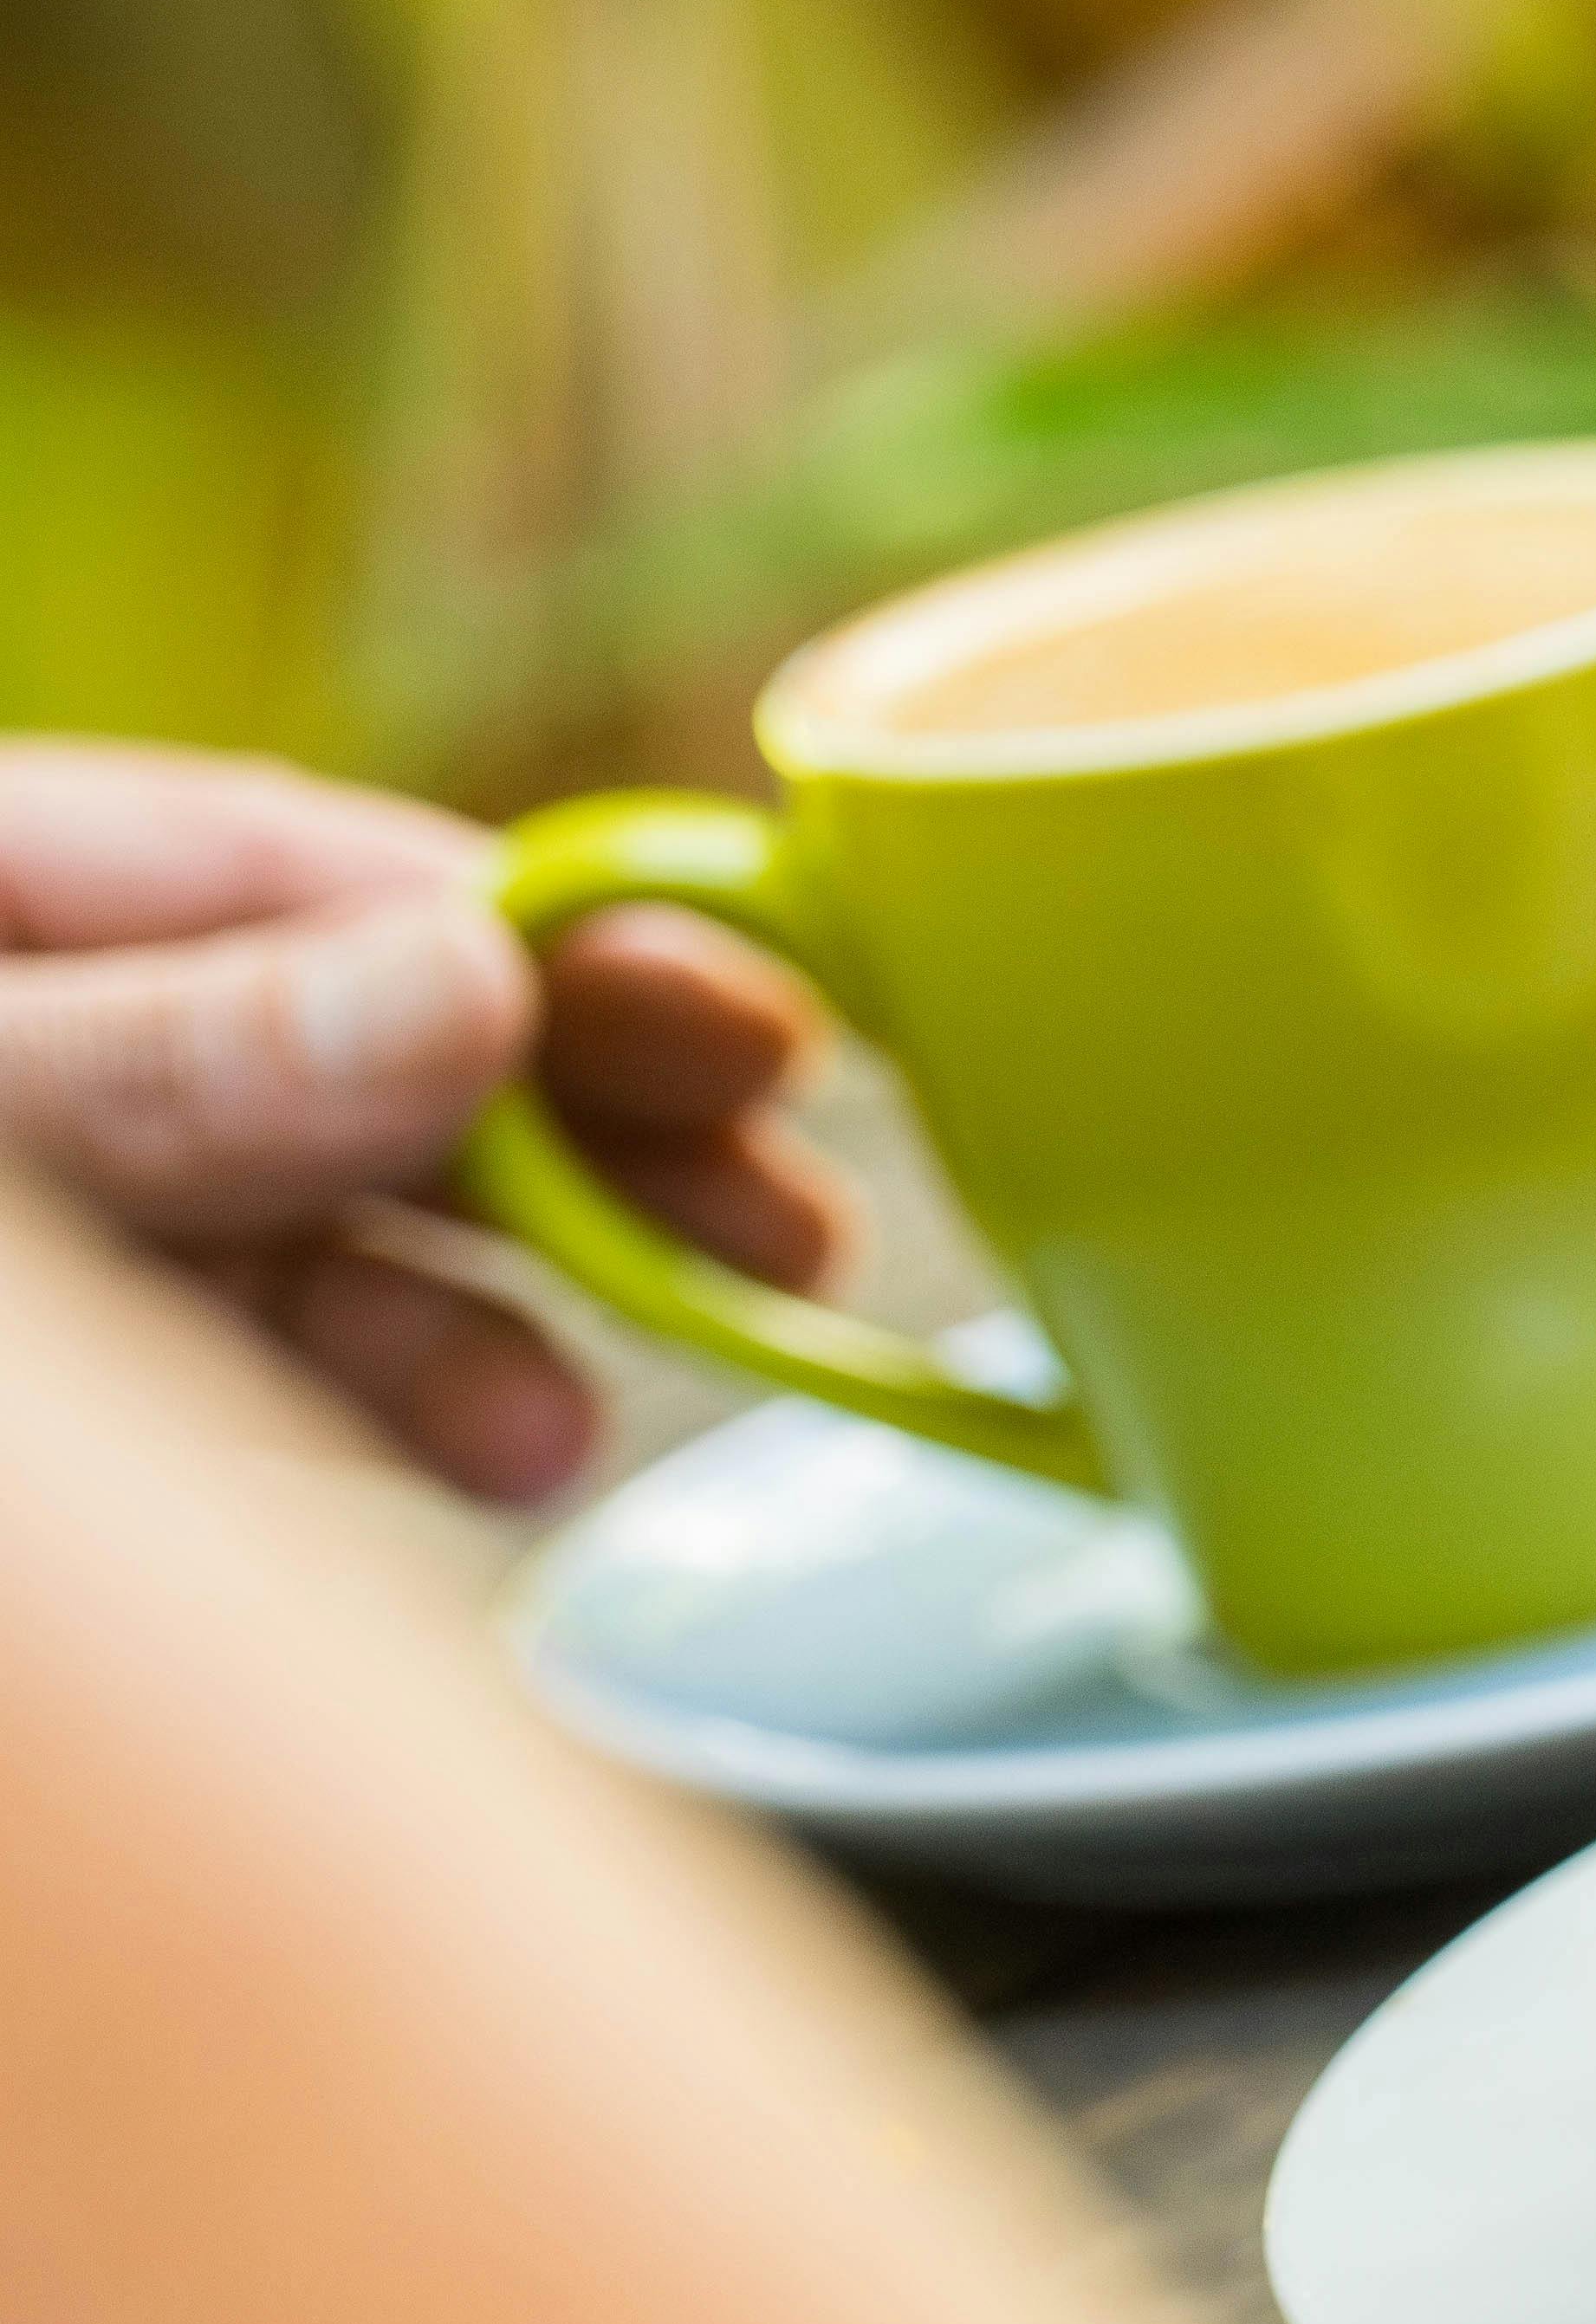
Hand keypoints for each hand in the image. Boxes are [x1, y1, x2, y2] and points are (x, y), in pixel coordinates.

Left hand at [0, 742, 852, 1501]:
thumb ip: (173, 1054)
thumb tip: (489, 980)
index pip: (297, 876)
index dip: (551, 949)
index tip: (751, 1033)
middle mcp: (37, 1034)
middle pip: (353, 1060)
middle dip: (580, 1150)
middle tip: (792, 1227)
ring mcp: (46, 1213)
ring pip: (306, 1239)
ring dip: (485, 1324)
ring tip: (604, 1413)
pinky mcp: (45, 1400)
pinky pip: (227, 1374)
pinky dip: (370, 1417)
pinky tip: (488, 1447)